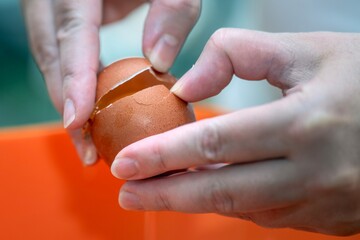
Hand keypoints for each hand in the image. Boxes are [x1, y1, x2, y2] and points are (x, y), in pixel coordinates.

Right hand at [21, 0, 199, 163]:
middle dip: (67, 105)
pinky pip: (62, 56)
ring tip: (89, 141)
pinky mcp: (63, 19)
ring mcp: (54, 8)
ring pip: (52, 60)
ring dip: (69, 102)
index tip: (76, 120)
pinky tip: (93, 111)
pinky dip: (76, 86)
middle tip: (87, 149)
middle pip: (51, 55)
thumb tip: (158, 62)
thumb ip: (172, 9)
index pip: (72, 32)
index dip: (72, 78)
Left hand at [111, 29, 359, 235]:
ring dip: (194, 202)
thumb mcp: (305, 50)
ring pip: (241, 208)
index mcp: (305, 123)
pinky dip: (229, 204)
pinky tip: (206, 192)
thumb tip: (186, 87)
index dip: (164, 154)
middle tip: (126, 192)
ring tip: (156, 193)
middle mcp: (312, 172)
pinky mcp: (325, 216)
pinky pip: (266, 214)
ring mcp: (320, 202)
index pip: (216, 143)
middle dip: (166, 194)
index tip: (126, 162)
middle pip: (221, 190)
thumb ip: (237, 55)